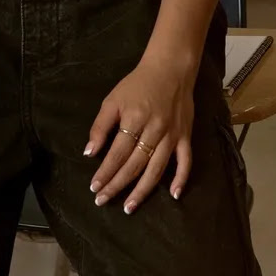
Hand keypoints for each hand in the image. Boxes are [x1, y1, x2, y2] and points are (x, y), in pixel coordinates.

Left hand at [85, 53, 197, 213]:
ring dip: (142, 190)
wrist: (170, 68)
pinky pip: (185, 161)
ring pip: (157, 168)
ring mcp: (172, 134)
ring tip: (129, 206)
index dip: (105, 172)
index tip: (94, 188)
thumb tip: (89, 153)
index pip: (117, 153)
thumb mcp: (112, 99)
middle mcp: (154, 130)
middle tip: (103, 201)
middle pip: (134, 164)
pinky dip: (181, 178)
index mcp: (134, 119)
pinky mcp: (186, 136)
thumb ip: (100, 126)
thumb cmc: (137, 84)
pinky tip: (174, 195)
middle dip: (117, 185)